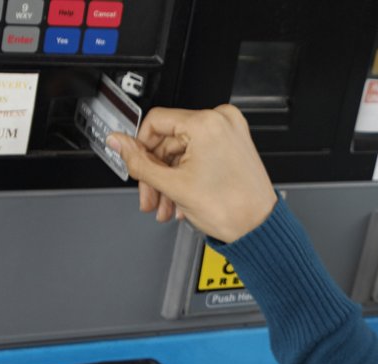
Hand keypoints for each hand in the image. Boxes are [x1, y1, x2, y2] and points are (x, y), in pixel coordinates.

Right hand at [106, 104, 277, 242]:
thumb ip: (139, 162)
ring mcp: (230, 132)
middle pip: (169, 140)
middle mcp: (221, 121)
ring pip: (182, 152)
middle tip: (150, 195)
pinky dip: (187, 176)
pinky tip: (181, 199)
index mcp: (207, 123)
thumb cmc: (231, 208)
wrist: (258, 228)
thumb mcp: (172, 185)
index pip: (155, 121)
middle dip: (156, 174)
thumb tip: (118, 142)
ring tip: (165, 204)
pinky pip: (199, 155)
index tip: (136, 166)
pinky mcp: (235, 145)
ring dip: (169, 180)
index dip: (140, 147)